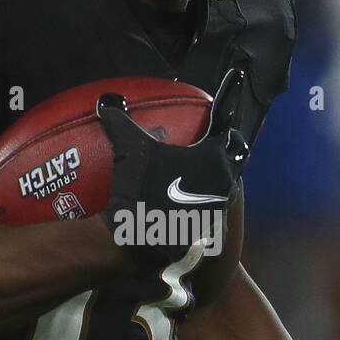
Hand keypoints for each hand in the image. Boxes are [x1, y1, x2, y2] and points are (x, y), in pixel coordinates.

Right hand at [97, 69, 248, 269]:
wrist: (142, 243)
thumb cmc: (142, 191)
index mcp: (215, 159)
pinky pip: (215, 208)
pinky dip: (207, 200)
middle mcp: (225, 182)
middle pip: (233, 156)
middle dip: (225, 146)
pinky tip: (190, 199)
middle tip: (210, 139)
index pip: (227, 129)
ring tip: (201, 168)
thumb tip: (106, 101)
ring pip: (226, 184)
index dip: (228, 109)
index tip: (230, 96)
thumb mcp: (130, 151)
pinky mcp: (210, 230)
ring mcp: (220, 209)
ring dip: (218, 174)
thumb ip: (121, 123)